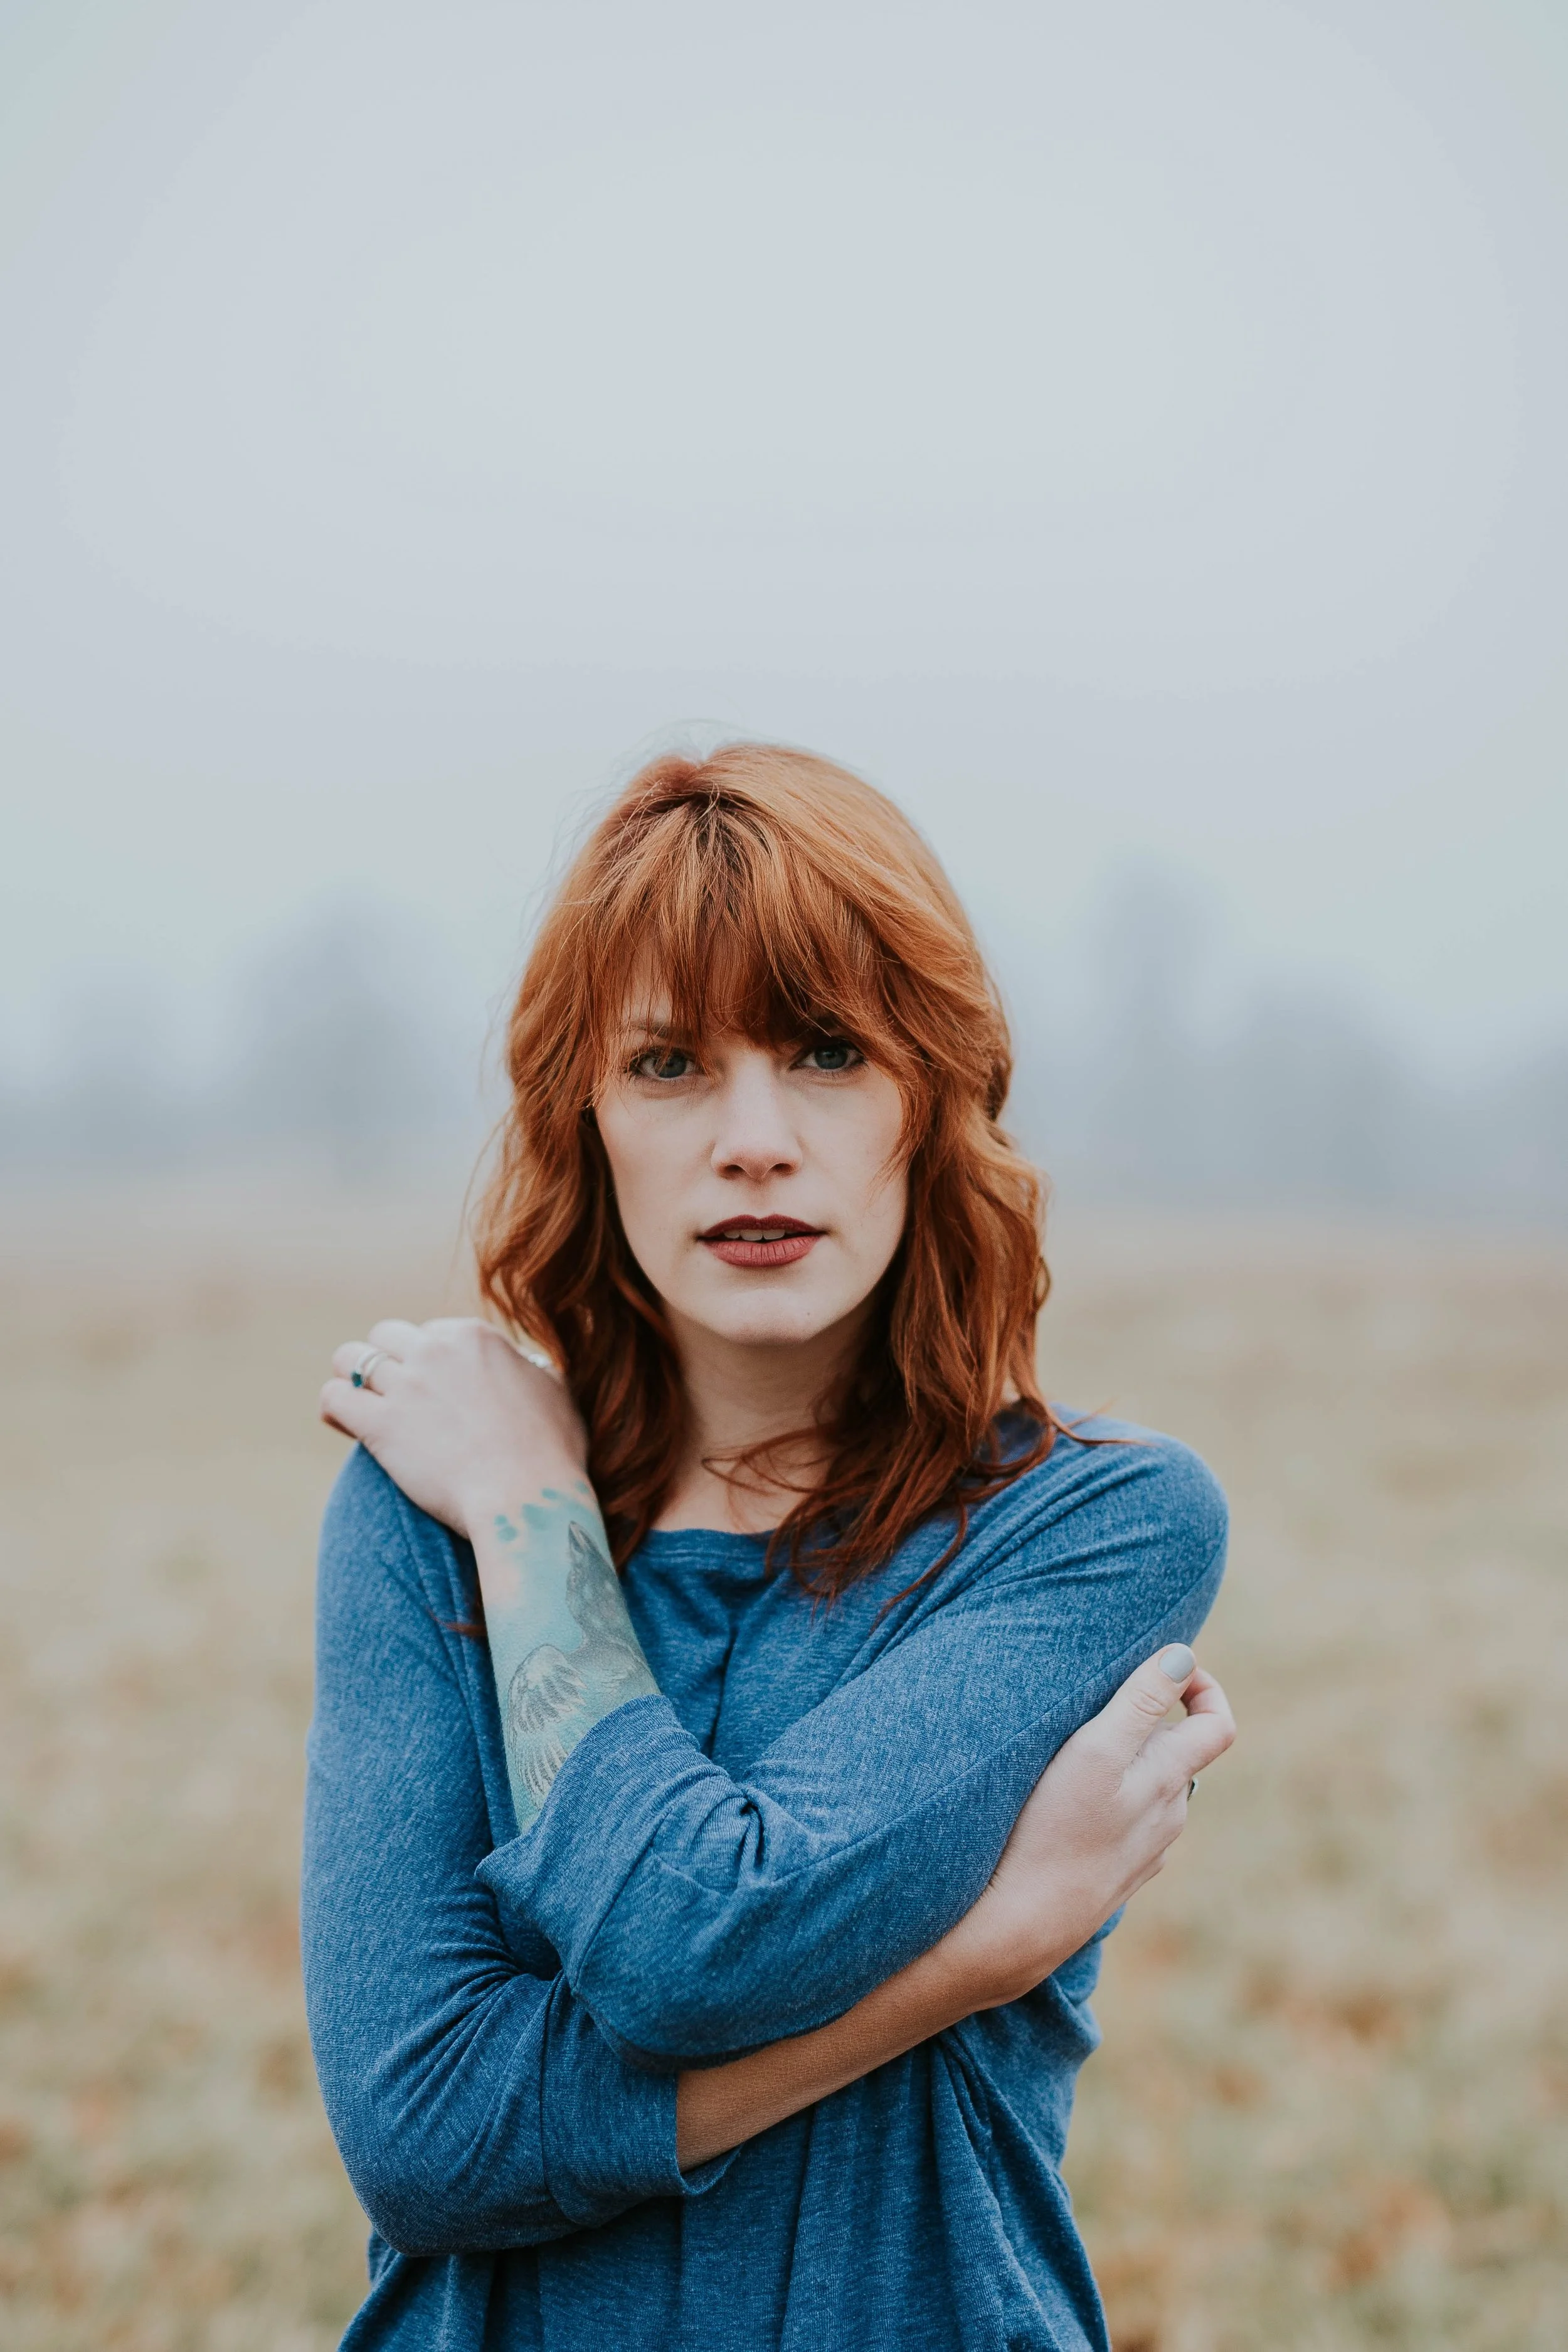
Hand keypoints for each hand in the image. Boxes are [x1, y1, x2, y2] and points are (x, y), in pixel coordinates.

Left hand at [319, 1317, 588, 1537]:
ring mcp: (407, 1385)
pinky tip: (343, 1421)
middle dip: (386, 1361)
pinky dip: (334, 1406)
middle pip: (386, 1335)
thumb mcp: (555, 1391)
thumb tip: (522, 1364)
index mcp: (475, 1336)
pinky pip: (334, 1397)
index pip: (431, 1331)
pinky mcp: (381, 1424)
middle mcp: (436, 1350)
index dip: (427, 1360)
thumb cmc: (552, 1456)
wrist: (528, 1501)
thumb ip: (528, 1368)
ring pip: (351, 1358)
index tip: (431, 1387)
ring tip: (359, 1403)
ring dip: (351, 1378)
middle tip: (392, 1395)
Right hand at [949, 1646, 1235, 2004]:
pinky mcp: (1116, 1877)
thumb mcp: (1095, 1750)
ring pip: (1149, 1790)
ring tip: (1074, 1753)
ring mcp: (1144, 1853)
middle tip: (1096, 1704)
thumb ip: (1142, 1700)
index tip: (1167, 1667)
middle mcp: (1167, 1817)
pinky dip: (1110, 1803)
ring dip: (1126, 1763)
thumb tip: (1184, 1654)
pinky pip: (1127, 1825)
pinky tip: (1069, 1807)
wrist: (1021, 1925)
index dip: (1202, 1687)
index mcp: (1168, 1780)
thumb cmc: (1052, 1829)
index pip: (1217, 1725)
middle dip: (1149, 1720)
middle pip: (1176, 1752)